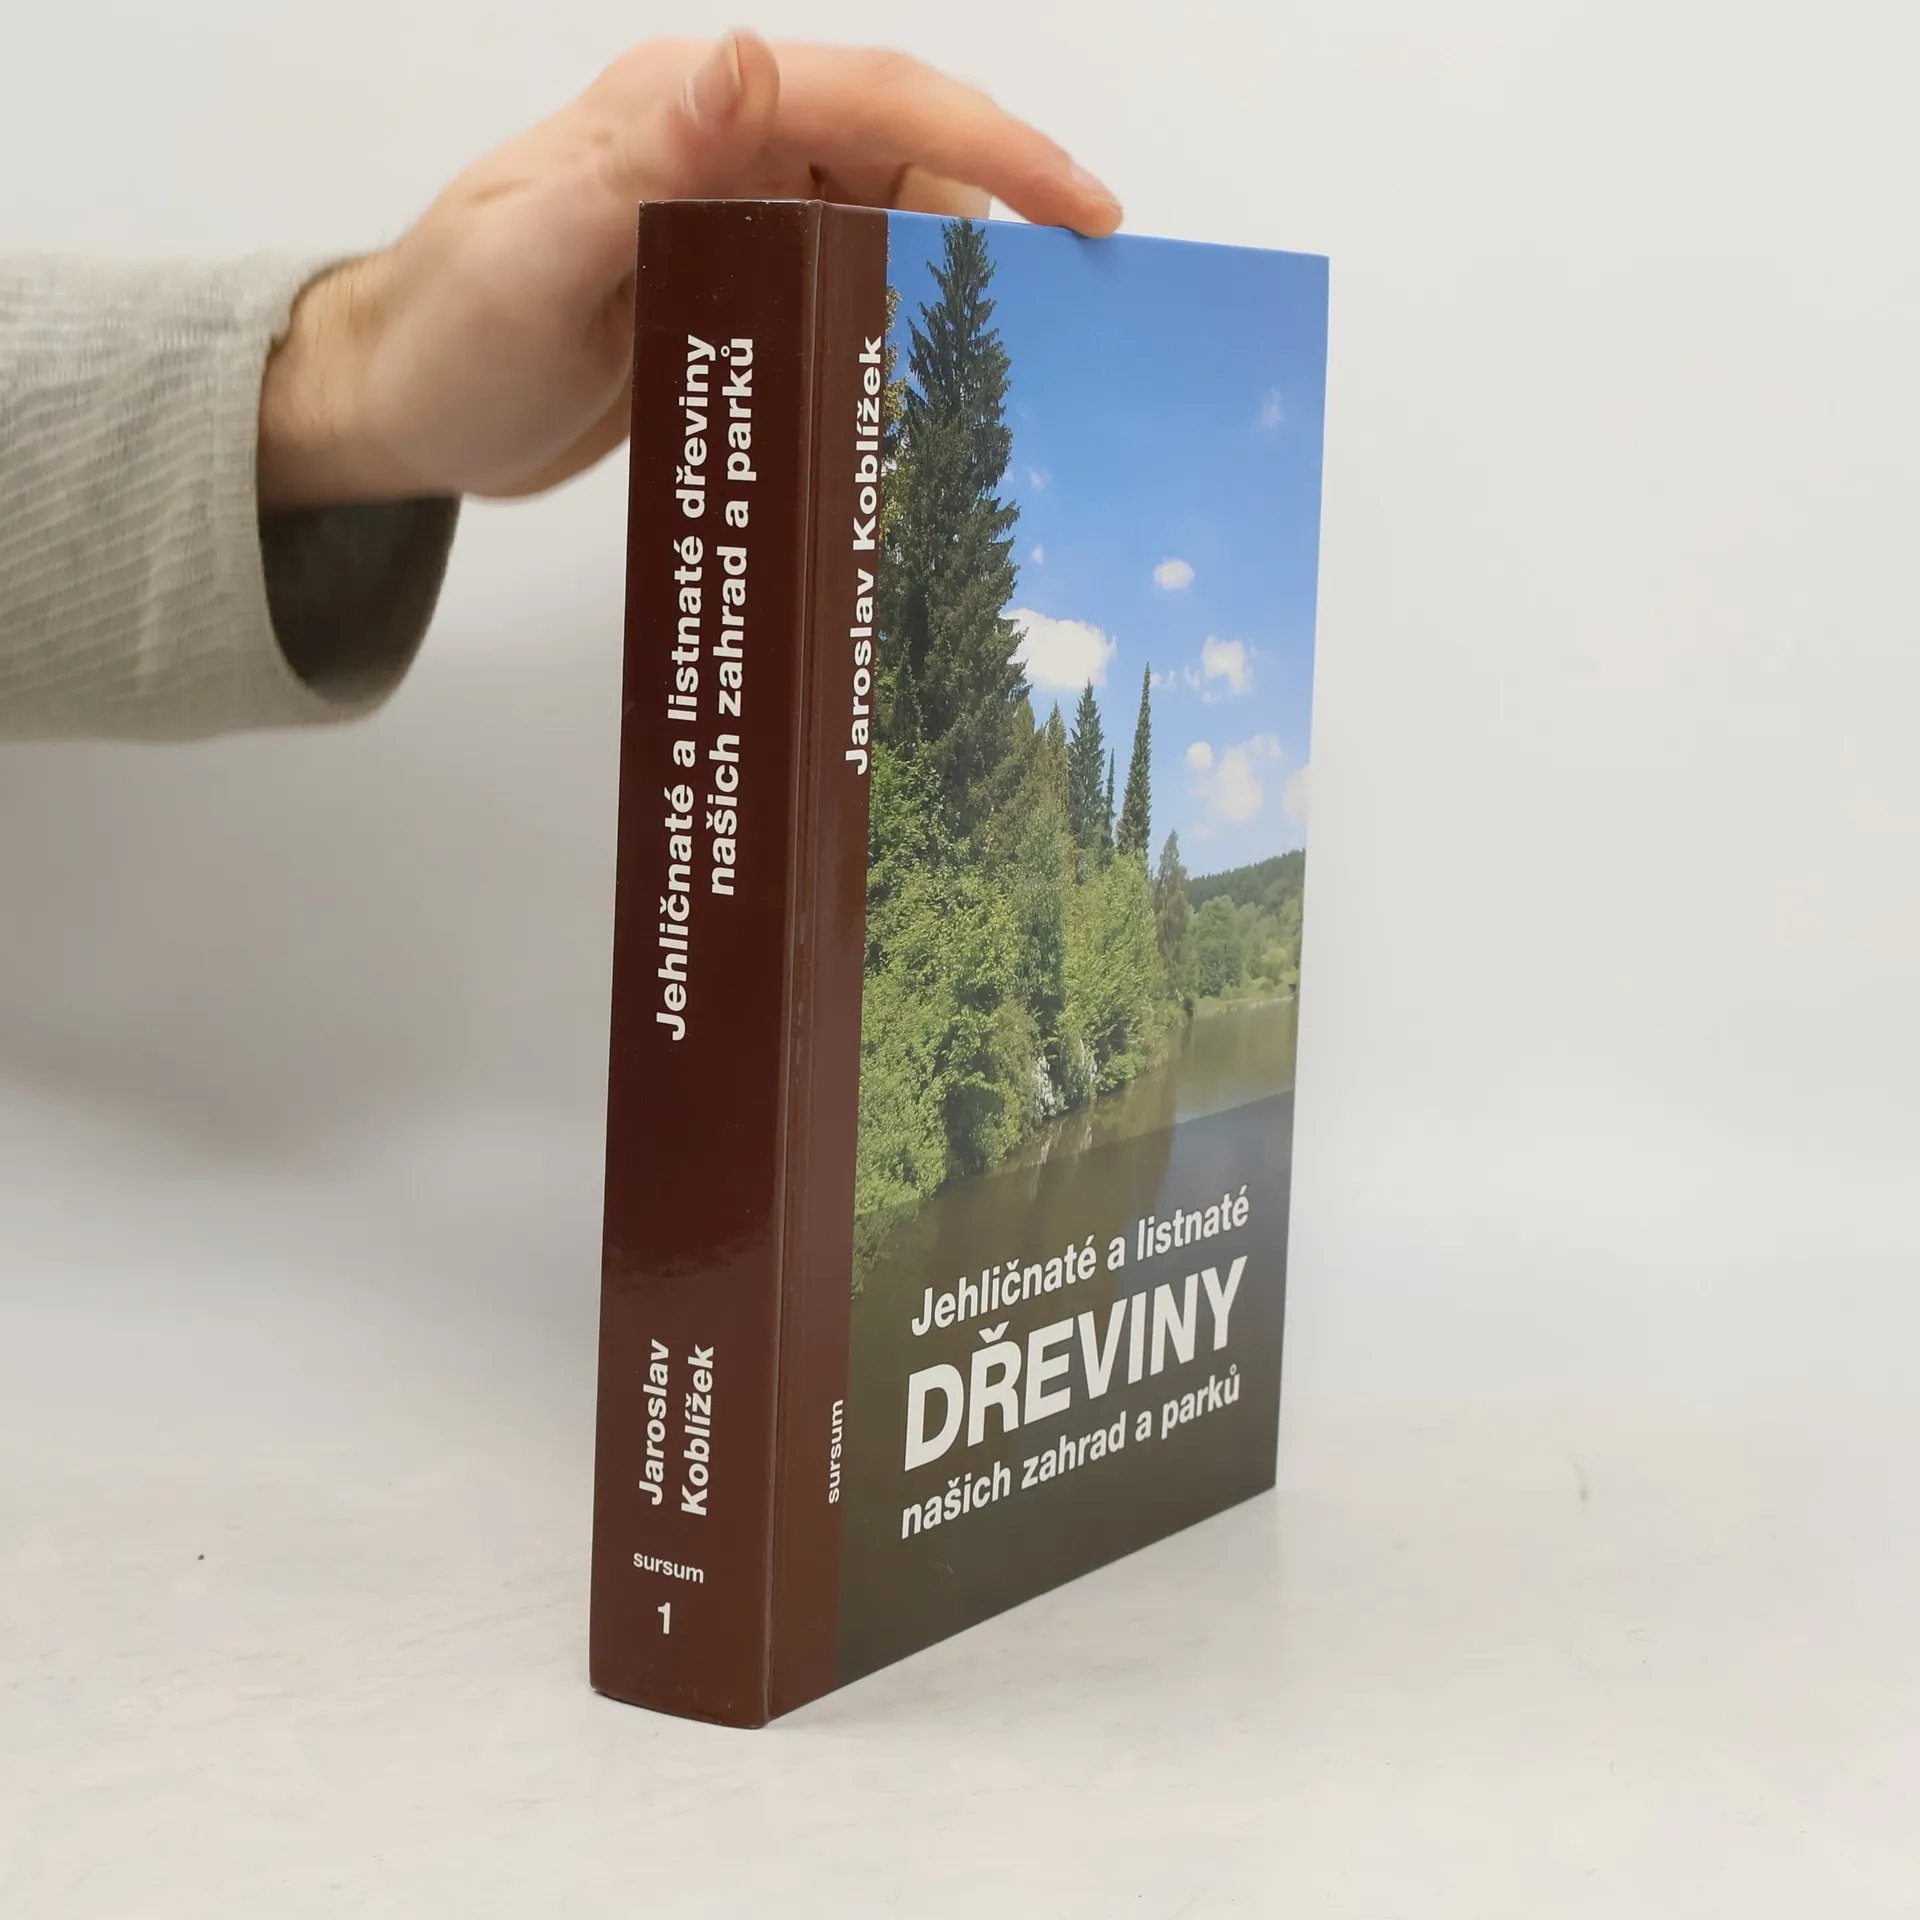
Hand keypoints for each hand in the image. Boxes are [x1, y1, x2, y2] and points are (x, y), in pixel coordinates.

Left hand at [258, 33, 1121, 509]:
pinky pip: (839, 288)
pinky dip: (888, 324)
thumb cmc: (448, 336)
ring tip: (985, 369)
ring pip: (880, 227)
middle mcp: (721, 149)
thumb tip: (749, 61)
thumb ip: (644, 159)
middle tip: (1030, 328)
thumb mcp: (536, 251)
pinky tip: (912, 380)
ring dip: (940, 283)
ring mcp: (729, 219)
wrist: (398, 408)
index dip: (992, 148)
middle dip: (983, 225)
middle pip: (900, 160)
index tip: (1083, 211)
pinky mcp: (728, 287)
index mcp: (685, 112)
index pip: (874, 102)